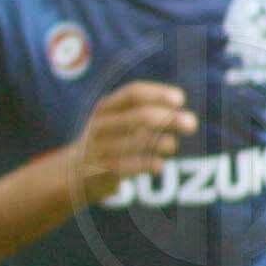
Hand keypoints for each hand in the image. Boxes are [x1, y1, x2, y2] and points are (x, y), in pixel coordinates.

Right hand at [69, 81, 196, 203]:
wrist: (74, 172)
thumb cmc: (109, 141)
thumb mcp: (117, 120)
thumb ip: (144, 113)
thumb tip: (183, 117)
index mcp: (105, 108)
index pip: (132, 94)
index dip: (158, 93)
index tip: (180, 99)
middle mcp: (100, 125)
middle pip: (140, 117)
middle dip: (169, 119)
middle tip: (191, 124)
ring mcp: (98, 149)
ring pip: (138, 142)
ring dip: (162, 143)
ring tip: (171, 146)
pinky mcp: (101, 171)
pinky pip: (130, 166)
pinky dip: (149, 164)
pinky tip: (158, 165)